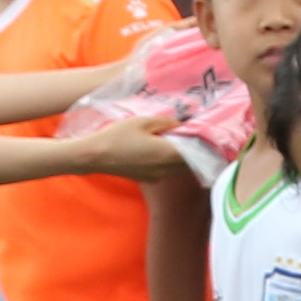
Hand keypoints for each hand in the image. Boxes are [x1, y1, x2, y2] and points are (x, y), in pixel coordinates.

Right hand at [75, 116, 195, 183]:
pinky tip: (159, 148)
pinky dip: (167, 159)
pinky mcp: (148, 178)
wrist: (95, 156)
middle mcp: (166, 169)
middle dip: (193, 148)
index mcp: (168, 154)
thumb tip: (182, 124)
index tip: (204, 131)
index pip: (196, 150)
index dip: (202, 141)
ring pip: (177, 165)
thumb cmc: (118, 136)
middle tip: (192, 132)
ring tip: (176, 138)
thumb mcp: (144, 121)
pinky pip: (165, 169)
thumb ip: (167, 122)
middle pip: (189, 160)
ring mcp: (157, 176)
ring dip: (180, 154)